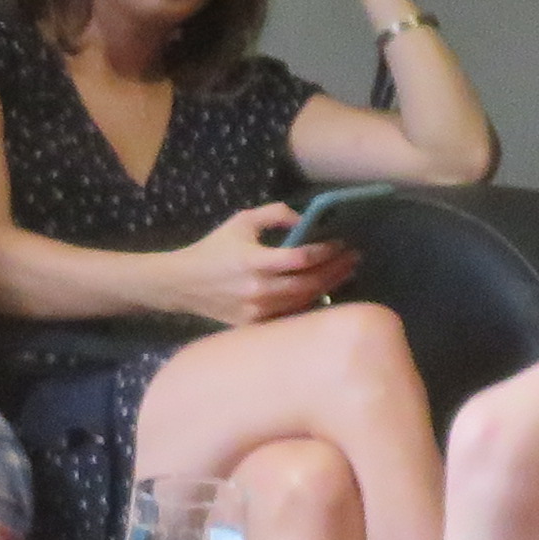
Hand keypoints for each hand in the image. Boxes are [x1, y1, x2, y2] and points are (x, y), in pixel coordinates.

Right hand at [172, 203, 352, 329]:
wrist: (183, 284)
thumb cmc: (214, 249)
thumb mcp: (242, 221)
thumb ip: (276, 214)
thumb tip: (306, 220)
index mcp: (254, 261)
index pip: (301, 258)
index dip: (326, 251)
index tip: (341, 242)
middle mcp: (259, 289)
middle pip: (310, 283)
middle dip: (336, 269)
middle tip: (355, 257)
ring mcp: (258, 311)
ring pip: (304, 301)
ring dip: (328, 286)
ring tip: (346, 272)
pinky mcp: (255, 325)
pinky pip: (291, 314)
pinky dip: (309, 302)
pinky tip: (323, 290)